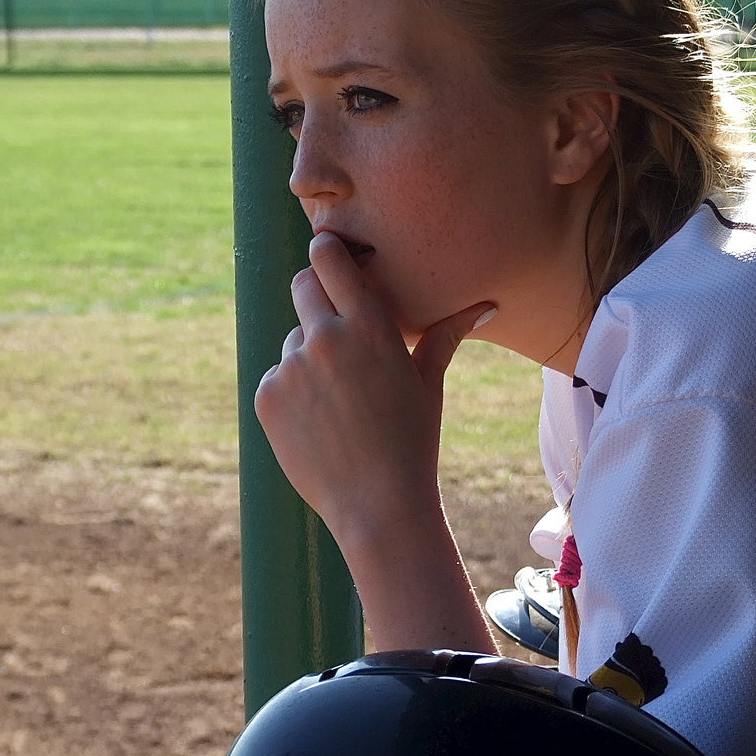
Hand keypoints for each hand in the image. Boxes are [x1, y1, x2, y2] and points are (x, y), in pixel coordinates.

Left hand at [254, 231, 492, 544]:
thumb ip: (447, 333)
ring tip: (340, 400)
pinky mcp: (268, 396)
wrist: (378, 504)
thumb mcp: (428, 381)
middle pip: (302, 286)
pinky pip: (277, 377)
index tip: (328, 252)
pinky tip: (321, 423)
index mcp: (369, 326)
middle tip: (334, 326)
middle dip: (314, 295)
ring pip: (292, 339)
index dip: (325, 251)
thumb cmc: (413, 439)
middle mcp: (326, 338)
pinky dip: (293, 392)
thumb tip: (487, 305)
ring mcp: (292, 367)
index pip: (328, 259)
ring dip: (309, 355)